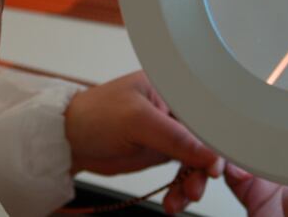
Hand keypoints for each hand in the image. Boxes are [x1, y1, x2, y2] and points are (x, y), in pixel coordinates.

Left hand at [64, 71, 221, 212]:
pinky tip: (174, 200)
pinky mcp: (162, 151)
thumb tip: (211, 154)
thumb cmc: (94, 115)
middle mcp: (174, 108)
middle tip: (196, 186)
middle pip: (205, 138)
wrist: (68, 142)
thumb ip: (176, 138)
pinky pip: (182, 172)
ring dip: (192, 181)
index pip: (206, 111)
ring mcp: (169, 132)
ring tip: (182, 197)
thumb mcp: (138, 121)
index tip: (219, 163)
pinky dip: (180, 188)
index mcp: (172, 87)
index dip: (216, 138)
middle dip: (204, 166)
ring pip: (196, 159)